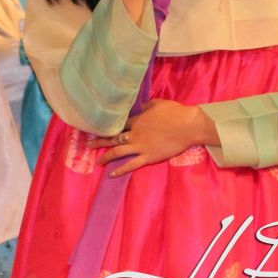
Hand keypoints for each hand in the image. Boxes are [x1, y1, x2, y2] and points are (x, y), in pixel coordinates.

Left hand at [87, 99, 213, 176]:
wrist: (188, 126)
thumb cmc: (174, 112)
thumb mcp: (156, 103)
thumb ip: (143, 105)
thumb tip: (135, 104)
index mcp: (136, 119)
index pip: (117, 124)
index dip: (107, 126)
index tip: (97, 128)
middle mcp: (134, 133)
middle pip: (113, 138)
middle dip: (100, 141)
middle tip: (88, 144)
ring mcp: (140, 146)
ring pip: (118, 152)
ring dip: (105, 156)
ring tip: (97, 161)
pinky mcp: (148, 157)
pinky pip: (131, 164)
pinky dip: (120, 169)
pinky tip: (111, 174)